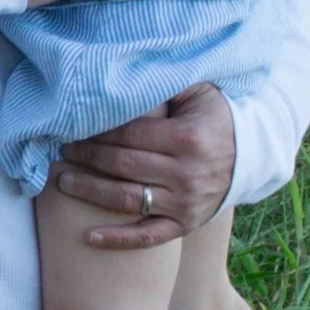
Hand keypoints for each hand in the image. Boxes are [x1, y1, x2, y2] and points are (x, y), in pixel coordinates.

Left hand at [55, 82, 235, 246]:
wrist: (248, 158)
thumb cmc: (214, 119)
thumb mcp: (199, 93)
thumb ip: (168, 83)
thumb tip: (128, 69)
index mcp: (187, 138)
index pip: (130, 134)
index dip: (98, 131)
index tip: (74, 126)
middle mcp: (186, 173)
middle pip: (122, 165)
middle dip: (87, 157)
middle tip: (62, 149)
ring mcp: (185, 202)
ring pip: (127, 199)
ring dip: (89, 191)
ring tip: (62, 181)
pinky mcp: (184, 224)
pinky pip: (147, 236)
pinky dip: (117, 240)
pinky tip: (87, 238)